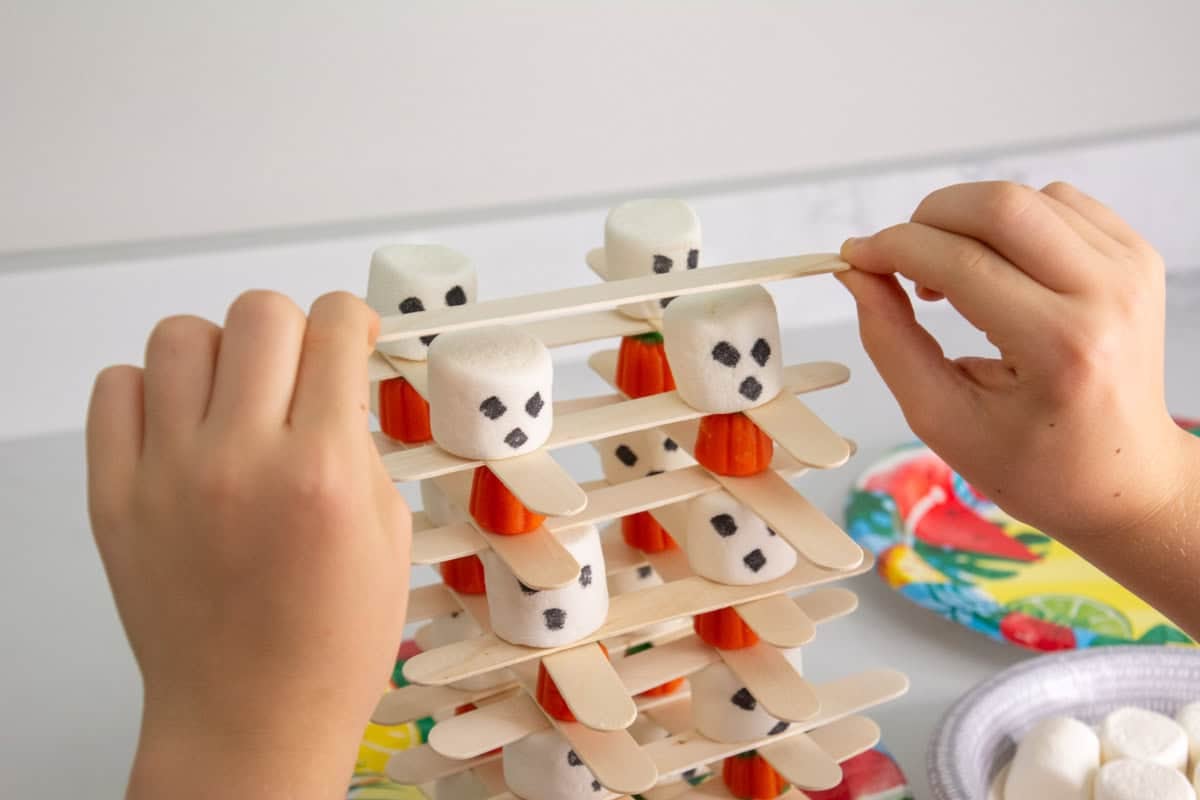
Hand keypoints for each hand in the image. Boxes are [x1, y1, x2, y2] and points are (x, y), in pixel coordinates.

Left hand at [86, 291, 409, 798]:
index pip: (336, 329)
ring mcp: (167, 476)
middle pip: (259, 313)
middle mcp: (241, 461)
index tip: (353, 331)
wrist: (250, 719)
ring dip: (221, 353)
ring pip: (181, 336)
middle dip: (294, 327)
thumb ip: (362, 445)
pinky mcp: (113, 498)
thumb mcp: (387, 536)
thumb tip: (338, 379)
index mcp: (324, 472)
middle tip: (300, 368)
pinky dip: (152, 390)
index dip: (354, 317)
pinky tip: (184, 426)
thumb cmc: (328, 645)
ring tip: (237, 397)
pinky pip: (117, 388)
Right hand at [837, 181, 1194, 543]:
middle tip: (897, 261)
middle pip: (999, 206)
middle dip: (927, 220)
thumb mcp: (941, 417)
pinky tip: (993, 268)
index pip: (960, 262)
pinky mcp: (1139, 257)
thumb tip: (856, 273)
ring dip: (966, 222)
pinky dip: (1009, 223)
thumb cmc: (1033, 464)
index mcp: (1060, 346)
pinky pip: (1059, 203)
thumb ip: (890, 340)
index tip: (854, 256)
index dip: (892, 248)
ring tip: (947, 277)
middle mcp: (1107, 296)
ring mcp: (1132, 270)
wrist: (1121, 479)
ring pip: (1027, 197)